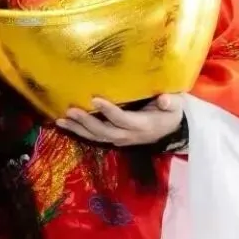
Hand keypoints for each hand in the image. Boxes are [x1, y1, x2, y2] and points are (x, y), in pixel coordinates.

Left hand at [57, 94, 183, 146]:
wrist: (173, 130)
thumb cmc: (172, 112)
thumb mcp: (177, 105)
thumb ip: (171, 102)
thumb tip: (165, 99)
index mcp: (144, 125)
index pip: (123, 119)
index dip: (109, 111)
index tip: (95, 99)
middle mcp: (129, 135)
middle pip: (105, 131)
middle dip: (87, 122)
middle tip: (70, 110)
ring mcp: (121, 139)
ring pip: (96, 137)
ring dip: (78, 129)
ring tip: (61, 119)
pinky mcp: (114, 138)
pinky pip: (94, 137)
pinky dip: (79, 131)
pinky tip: (64, 123)